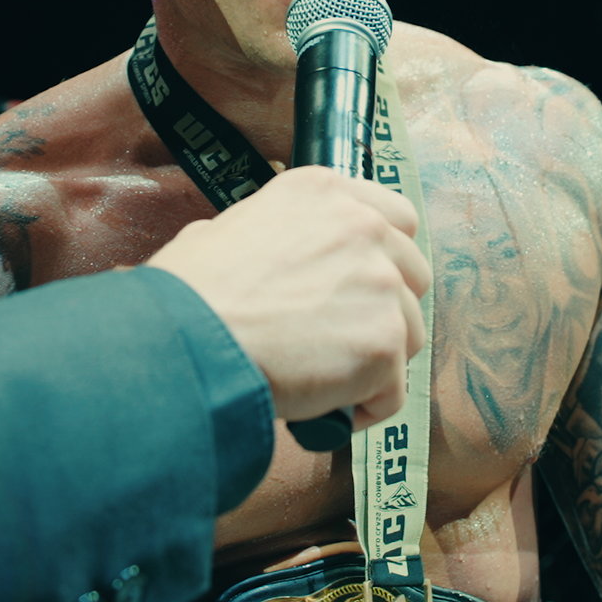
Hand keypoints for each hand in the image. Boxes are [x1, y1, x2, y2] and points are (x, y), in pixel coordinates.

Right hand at [147, 166, 429, 426]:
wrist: (190, 340)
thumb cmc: (190, 293)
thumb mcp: (226, 230)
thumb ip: (278, 236)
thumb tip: (278, 261)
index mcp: (324, 191)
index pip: (396, 217)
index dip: (384, 258)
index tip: (364, 287)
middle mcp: (362, 227)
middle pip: (412, 275)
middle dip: (385, 310)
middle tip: (341, 338)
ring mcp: (380, 283)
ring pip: (409, 334)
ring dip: (375, 360)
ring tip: (326, 379)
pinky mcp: (384, 341)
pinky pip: (393, 389)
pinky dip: (364, 407)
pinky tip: (326, 409)